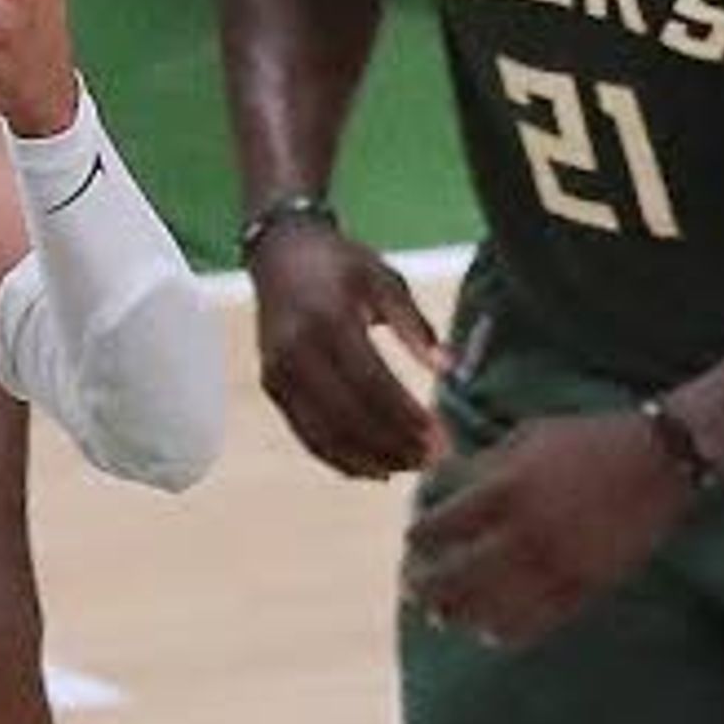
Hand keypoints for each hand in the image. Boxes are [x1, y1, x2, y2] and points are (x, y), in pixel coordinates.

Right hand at [250, 213, 441, 480]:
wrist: (279, 253)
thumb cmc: (341, 263)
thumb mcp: (384, 280)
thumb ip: (414, 326)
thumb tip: (450, 370)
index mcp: (327, 321)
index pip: (372, 385)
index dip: (406, 417)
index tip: (442, 438)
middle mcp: (296, 353)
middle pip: (348, 417)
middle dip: (393, 444)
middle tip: (433, 461)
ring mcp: (279, 374)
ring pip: (325, 434)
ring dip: (369, 458)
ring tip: (408, 468)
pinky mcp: (273, 388)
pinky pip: (307, 434)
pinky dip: (340, 458)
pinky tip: (373, 469)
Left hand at [406, 412, 688, 647]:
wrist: (661, 458)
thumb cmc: (589, 440)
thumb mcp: (527, 437)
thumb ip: (480, 465)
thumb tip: (435, 482)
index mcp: (505, 490)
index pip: (439, 528)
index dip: (419, 539)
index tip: (414, 543)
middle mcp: (524, 532)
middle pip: (454, 577)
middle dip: (424, 587)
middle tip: (413, 590)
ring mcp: (557, 564)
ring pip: (489, 608)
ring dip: (459, 616)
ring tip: (444, 616)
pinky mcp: (586, 585)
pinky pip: (537, 622)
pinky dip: (507, 631)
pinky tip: (489, 632)